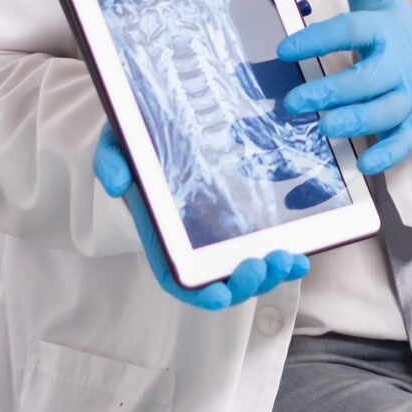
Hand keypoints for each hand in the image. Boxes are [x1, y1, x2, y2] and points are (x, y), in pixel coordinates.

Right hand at [92, 127, 306, 309]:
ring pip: (246, 267)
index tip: (218, 295)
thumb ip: (111, 161)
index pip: (174, 275)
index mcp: (161, 233)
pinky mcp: (245, 215)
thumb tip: (117, 183)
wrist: (165, 116)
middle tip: (262, 265)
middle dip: (243, 284)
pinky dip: (284, 258)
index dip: (195, 292)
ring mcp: (220, 230)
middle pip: (218, 279)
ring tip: (289, 260)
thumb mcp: (117, 143)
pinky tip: (301, 254)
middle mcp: (192, 240)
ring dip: (270, 274)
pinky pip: (266, 244)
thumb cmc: (138, 137)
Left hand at [277, 0, 411, 177]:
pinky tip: (364, 164)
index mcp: (385, 31)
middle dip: (333, 90)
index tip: (284, 49)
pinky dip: (386, 156)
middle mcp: (397, 67)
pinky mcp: (410, 126)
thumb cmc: (398, 33)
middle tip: (295, 101)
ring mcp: (405, 98)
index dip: (319, 39)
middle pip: (367, 79)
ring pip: (384, 112)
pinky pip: (401, 143)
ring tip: (325, 127)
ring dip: (356, 121)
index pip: (351, 31)